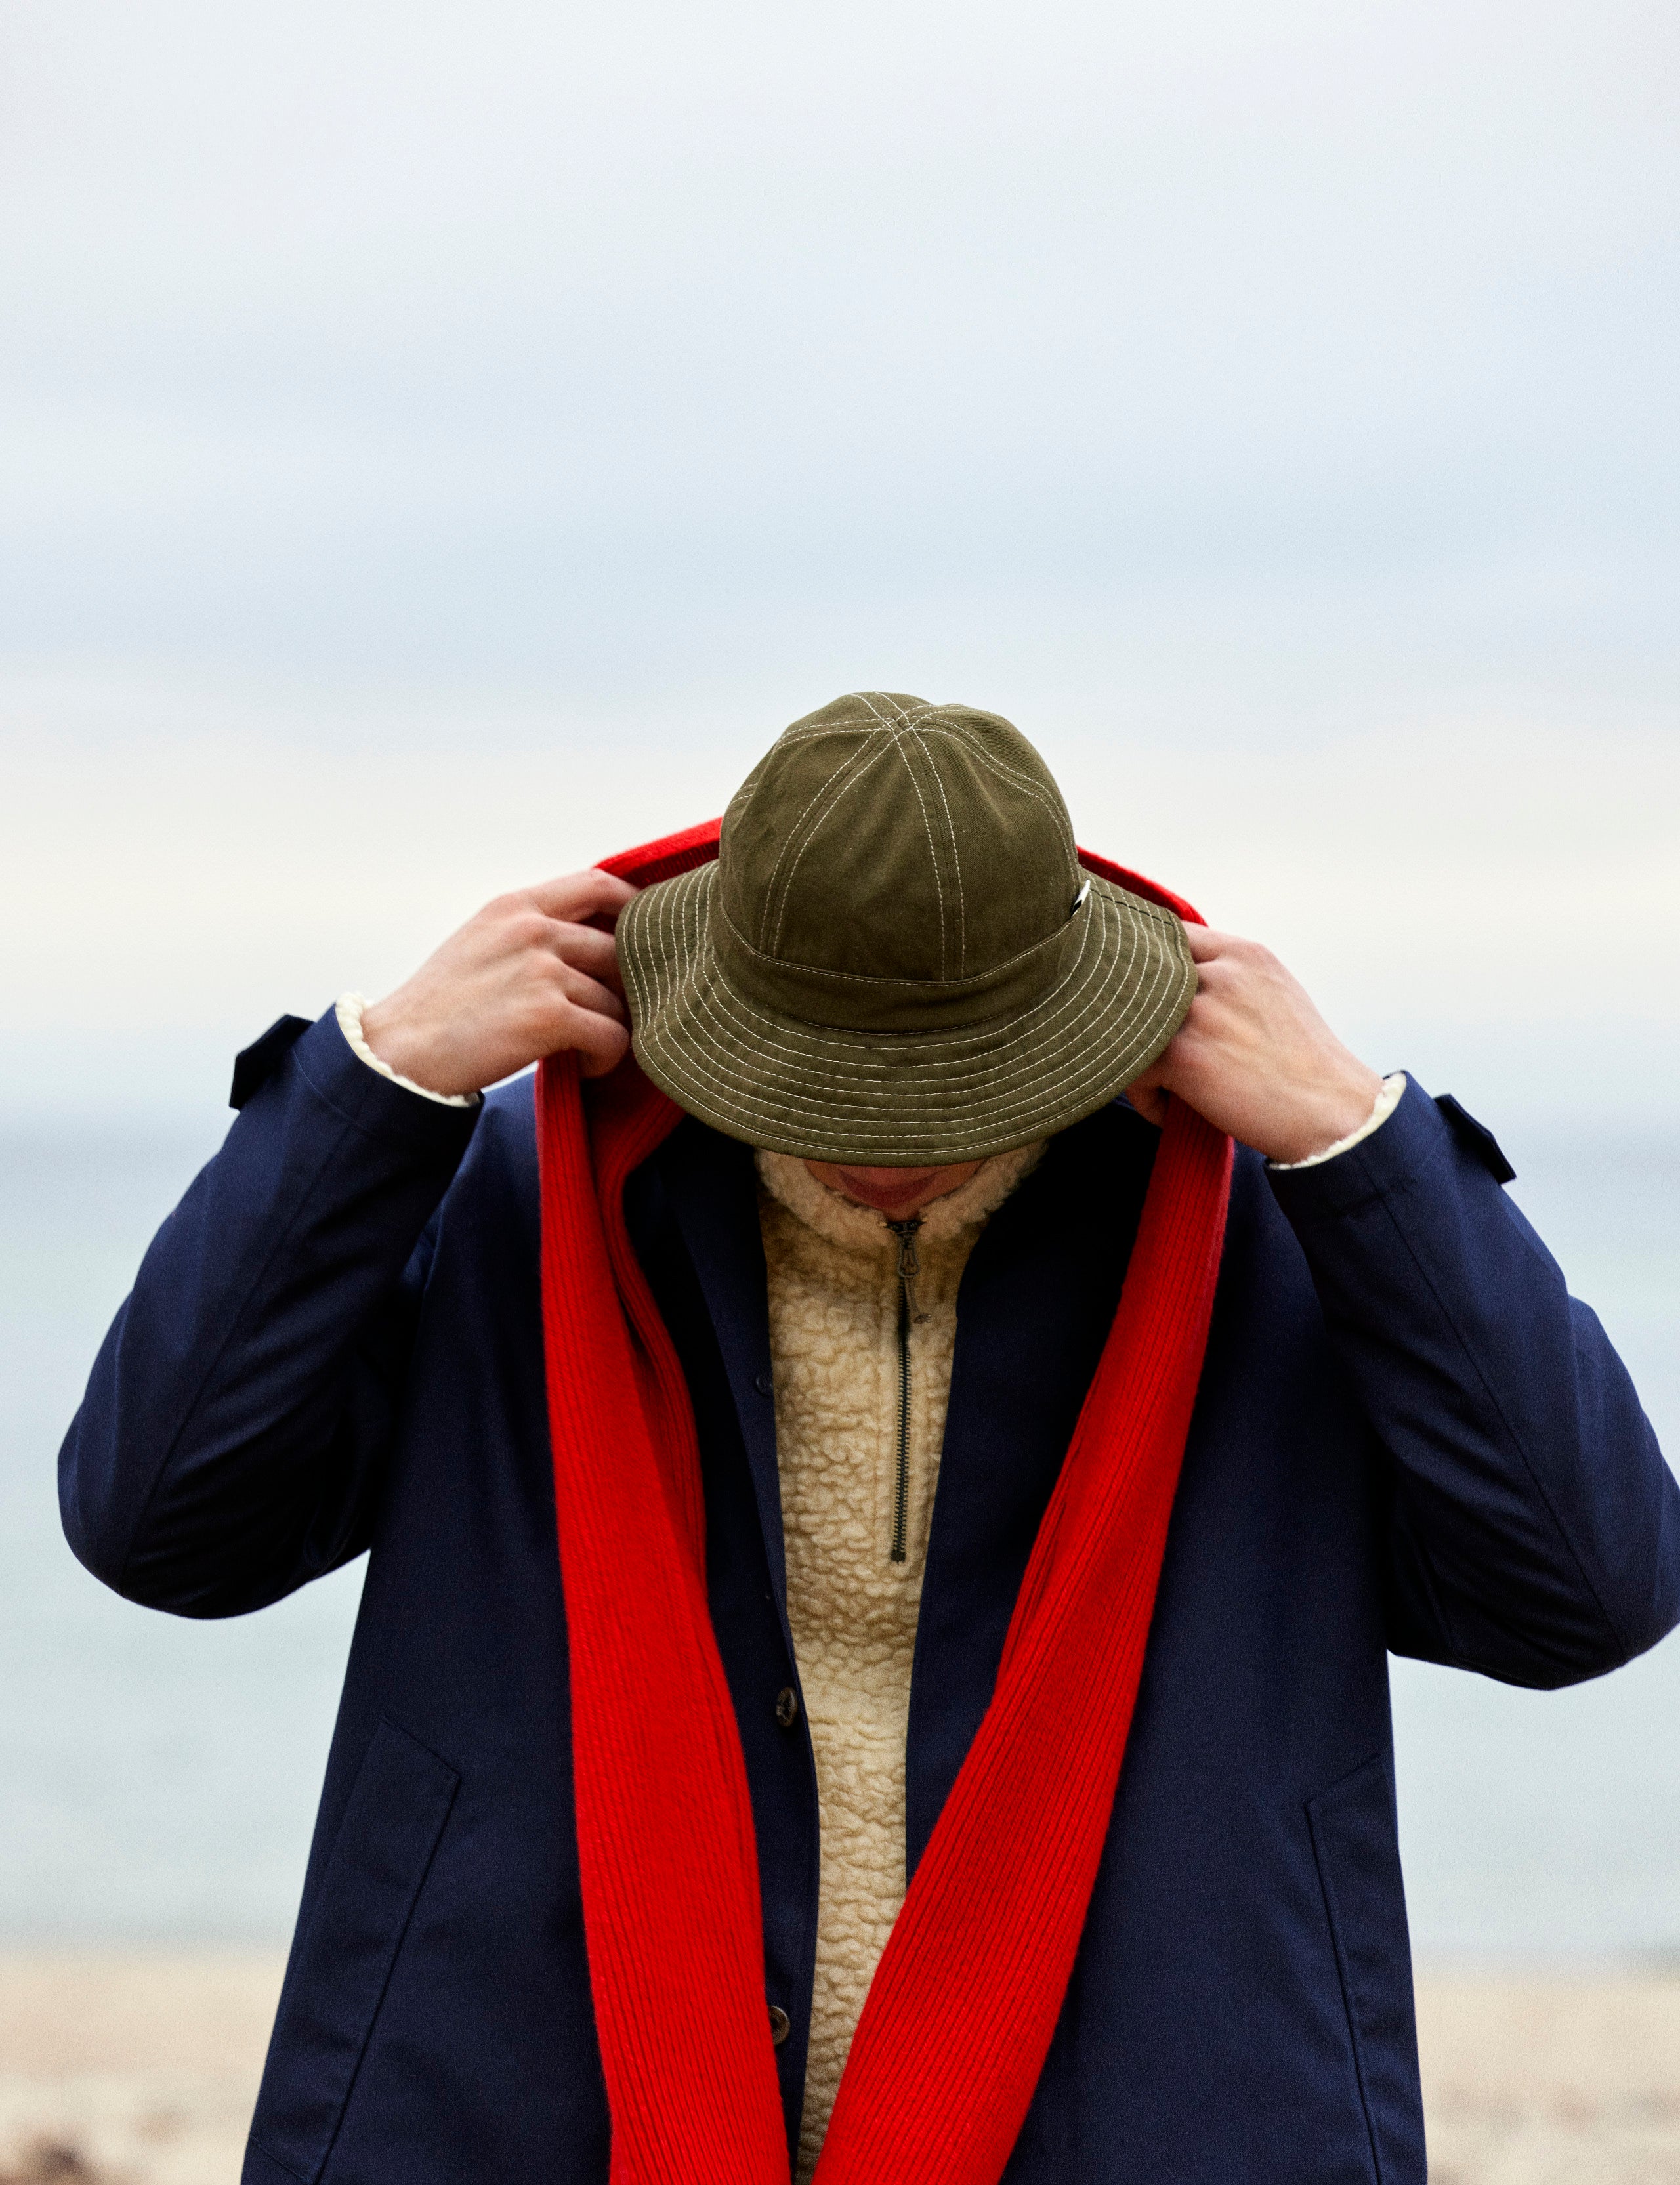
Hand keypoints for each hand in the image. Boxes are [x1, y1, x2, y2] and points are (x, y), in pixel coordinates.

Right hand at [360, 870, 637, 1095]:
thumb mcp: (482, 942)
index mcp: (515, 906)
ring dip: (609, 1029)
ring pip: (616, 999)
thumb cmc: (442, 1007)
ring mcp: (542, 970)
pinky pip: (613, 1035)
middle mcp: (532, 929)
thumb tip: (595, 939)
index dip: (634, 908)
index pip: (598, 885)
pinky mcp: (549, 1015)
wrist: (400, 1052)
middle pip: (619, 948)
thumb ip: (532, 930)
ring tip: (581, 1050)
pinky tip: (583, 1067)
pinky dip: (606, 1058)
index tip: (645, 935)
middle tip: (605, 1015)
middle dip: (623, 987)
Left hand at [1128, 926, 1382, 1162]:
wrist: (1332, 1114)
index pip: (1170, 935)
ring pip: (1130, 1026)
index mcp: (1244, 954)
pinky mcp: (1183, 1056)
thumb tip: (1179, 979)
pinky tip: (1172, 1109)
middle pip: (1141, 976)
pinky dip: (1146, 1097)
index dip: (1148, 966)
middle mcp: (1219, 974)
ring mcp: (1198, 1012)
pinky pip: (1135, 1071)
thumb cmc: (1304, 1066)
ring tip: (1165, 1084)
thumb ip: (1229, 976)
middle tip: (1143, 1046)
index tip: (1143, 996)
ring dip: (1139, 1057)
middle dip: (1134, 1015)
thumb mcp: (1275, 994)